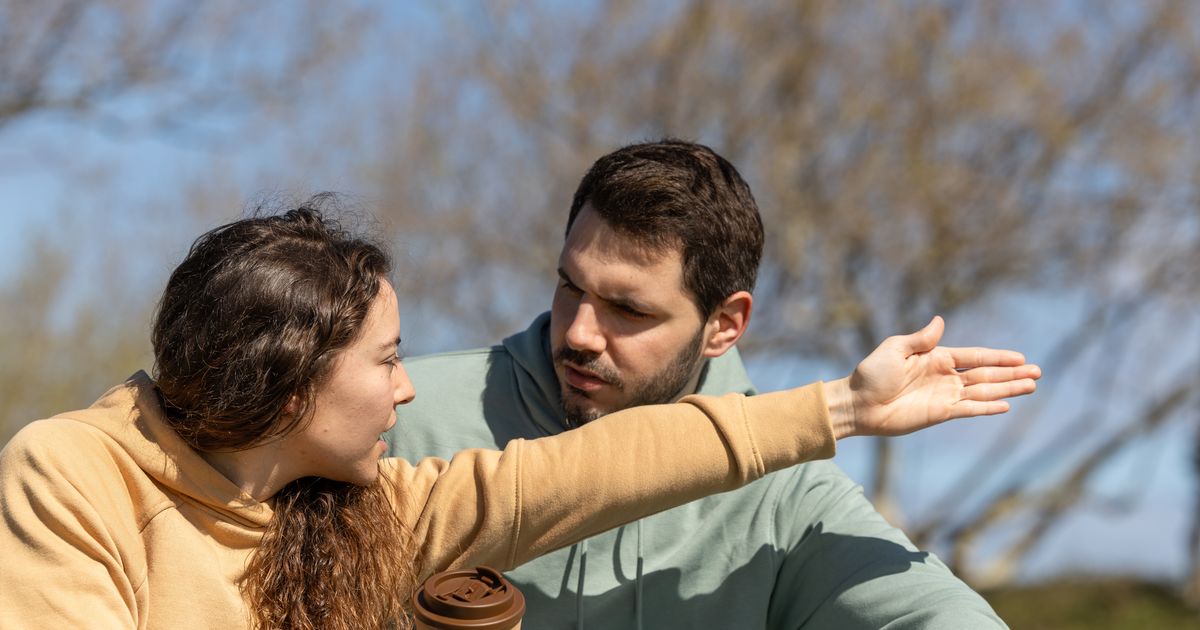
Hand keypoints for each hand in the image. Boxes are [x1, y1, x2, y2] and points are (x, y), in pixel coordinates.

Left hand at [826, 316, 1040, 438]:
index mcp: (936, 358)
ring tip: (1031, 386)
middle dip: (1011, 374)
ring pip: (983, 392)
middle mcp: (944, 377)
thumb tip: (940, 321)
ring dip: (1007, 389)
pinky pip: (969, 409)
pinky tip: (1006, 405)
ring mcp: (944, 396)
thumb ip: (921, 339)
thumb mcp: (895, 349)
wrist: (858, 404)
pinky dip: (987, 407)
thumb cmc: (871, 373)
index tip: (1021, 357)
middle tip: (1038, 373)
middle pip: (986, 375)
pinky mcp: (940, 413)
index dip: (998, 358)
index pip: (975, 357)